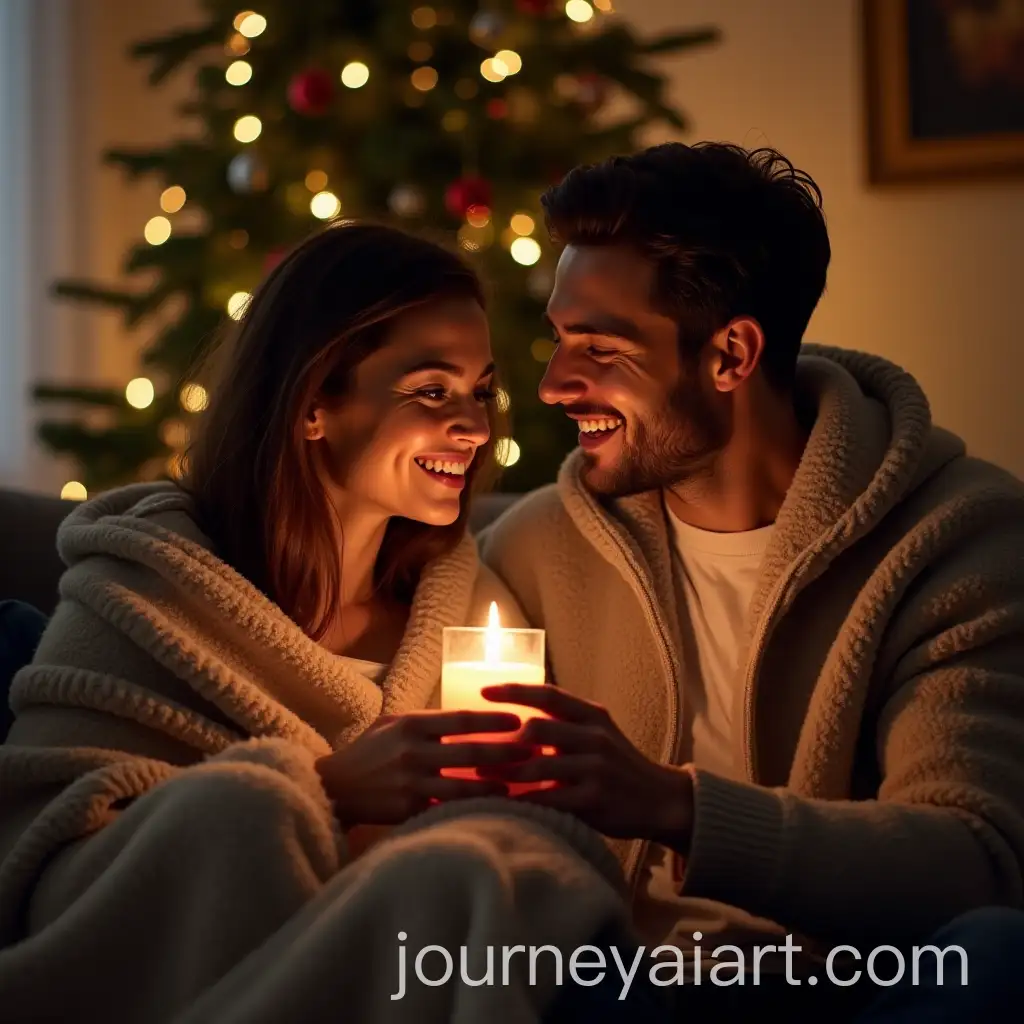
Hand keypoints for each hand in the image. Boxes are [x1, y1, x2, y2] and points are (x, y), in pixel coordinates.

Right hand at [315, 709, 530, 828]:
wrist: (334, 789)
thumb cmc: (368, 751)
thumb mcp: (393, 723)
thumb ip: (428, 721)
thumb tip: (469, 717)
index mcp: (411, 725)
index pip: (462, 719)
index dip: (493, 720)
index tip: (519, 721)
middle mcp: (413, 753)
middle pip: (471, 752)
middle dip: (507, 752)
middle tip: (535, 752)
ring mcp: (411, 785)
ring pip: (464, 787)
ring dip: (495, 786)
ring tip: (521, 785)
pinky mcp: (409, 812)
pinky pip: (447, 810)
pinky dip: (471, 810)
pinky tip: (493, 811)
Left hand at [480, 684, 693, 849]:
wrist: (659, 799)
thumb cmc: (617, 765)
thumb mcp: (596, 734)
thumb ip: (564, 724)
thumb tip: (514, 721)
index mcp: (591, 715)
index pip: (547, 694)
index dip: (514, 690)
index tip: (483, 690)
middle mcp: (594, 736)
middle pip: (537, 728)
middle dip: (502, 740)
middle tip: (475, 749)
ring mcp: (596, 767)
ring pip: (538, 766)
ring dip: (505, 772)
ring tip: (481, 776)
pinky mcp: (594, 799)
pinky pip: (550, 799)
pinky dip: (524, 801)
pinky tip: (506, 804)